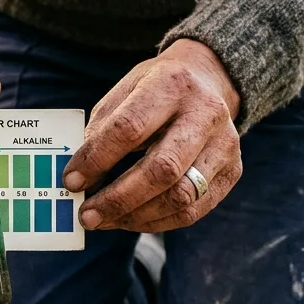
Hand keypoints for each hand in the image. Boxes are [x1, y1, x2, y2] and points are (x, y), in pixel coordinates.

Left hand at [62, 40, 241, 231]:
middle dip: (119, 198)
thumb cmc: (155, 91)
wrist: (208, 81)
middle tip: (88, 215)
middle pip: (162, 169)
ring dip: (136, 216)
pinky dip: (157, 222)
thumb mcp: (125, 93)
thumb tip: (79, 179)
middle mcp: (205, 113)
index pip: (129, 128)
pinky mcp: (232, 170)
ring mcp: (225, 144)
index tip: (71, 181)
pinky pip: (193, 210)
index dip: (97, 159)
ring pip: (180, 196)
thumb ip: (102, 131)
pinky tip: (131, 220)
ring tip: (106, 220)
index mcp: (171, 84)